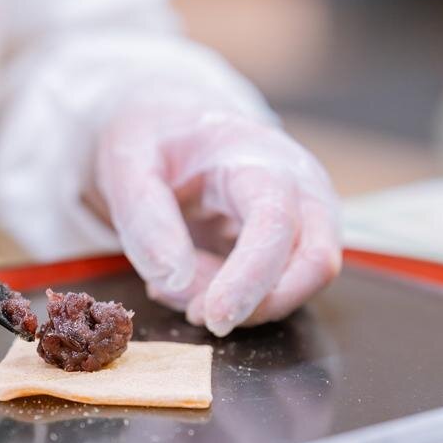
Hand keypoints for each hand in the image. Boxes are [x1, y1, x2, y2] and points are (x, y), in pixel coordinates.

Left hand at [94, 101, 339, 335]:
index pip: (276, 222)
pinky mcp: (294, 249)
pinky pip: (276, 292)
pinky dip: (232, 302)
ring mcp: (305, 220)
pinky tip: (186, 283)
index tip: (213, 316)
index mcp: (260, 158)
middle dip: (257, 305)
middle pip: (315, 264)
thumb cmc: (154, 141)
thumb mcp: (127, 163)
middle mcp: (301, 189)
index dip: (250, 277)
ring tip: (171, 283)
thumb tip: (175, 278)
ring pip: (296, 287)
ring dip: (236, 306)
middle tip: (194, 313)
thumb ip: (145, 216)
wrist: (173, 127)